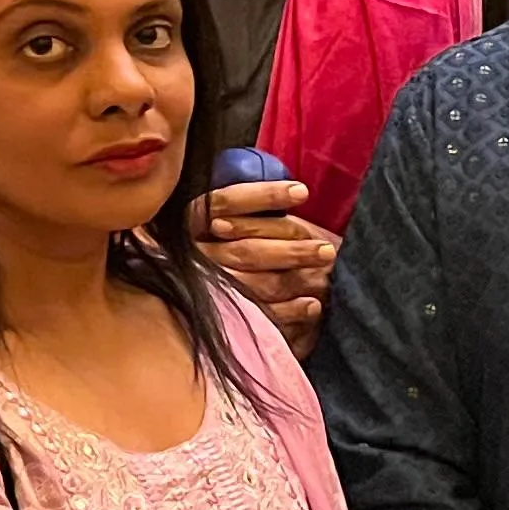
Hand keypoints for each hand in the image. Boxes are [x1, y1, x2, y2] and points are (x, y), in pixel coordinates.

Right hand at [192, 181, 337, 348]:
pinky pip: (258, 316)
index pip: (226, 203)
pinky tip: (312, 305)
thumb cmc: (221, 242)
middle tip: (326, 250)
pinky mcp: (222, 317)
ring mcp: (207, 289)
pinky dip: (289, 311)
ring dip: (295, 278)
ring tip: (324, 271)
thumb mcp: (221, 217)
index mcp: (192, 223)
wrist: (182, 301)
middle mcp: (195, 256)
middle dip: (291, 250)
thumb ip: (245, 206)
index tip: (301, 192)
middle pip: (247, 251)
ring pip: (256, 285)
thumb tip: (294, 192)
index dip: (263, 197)